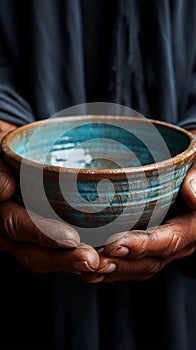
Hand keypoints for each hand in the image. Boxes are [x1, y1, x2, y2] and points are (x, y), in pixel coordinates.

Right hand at [0, 120, 99, 273]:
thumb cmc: (11, 155)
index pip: (15, 225)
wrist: (16, 160)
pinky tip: (101, 256)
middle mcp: (10, 230)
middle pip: (33, 253)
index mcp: (0, 211)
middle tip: (92, 260)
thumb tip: (5, 188)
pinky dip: (76, 256)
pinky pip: (58, 252)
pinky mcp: (46, 236)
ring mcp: (27, 237)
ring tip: (101, 264)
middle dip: (63, 260)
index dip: (42, 234)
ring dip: (73, 263)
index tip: (71, 239)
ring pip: (46, 257)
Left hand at [82, 130, 195, 282]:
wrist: (183, 169)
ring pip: (138, 268)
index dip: (141, 246)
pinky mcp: (148, 246)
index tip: (114, 245)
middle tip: (92, 262)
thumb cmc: (189, 164)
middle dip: (120, 265)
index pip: (169, 240)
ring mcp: (162, 246)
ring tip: (86, 270)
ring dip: (112, 272)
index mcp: (192, 224)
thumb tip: (193, 196)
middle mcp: (179, 241)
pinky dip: (112, 270)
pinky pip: (132, 265)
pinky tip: (90, 270)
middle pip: (150, 262)